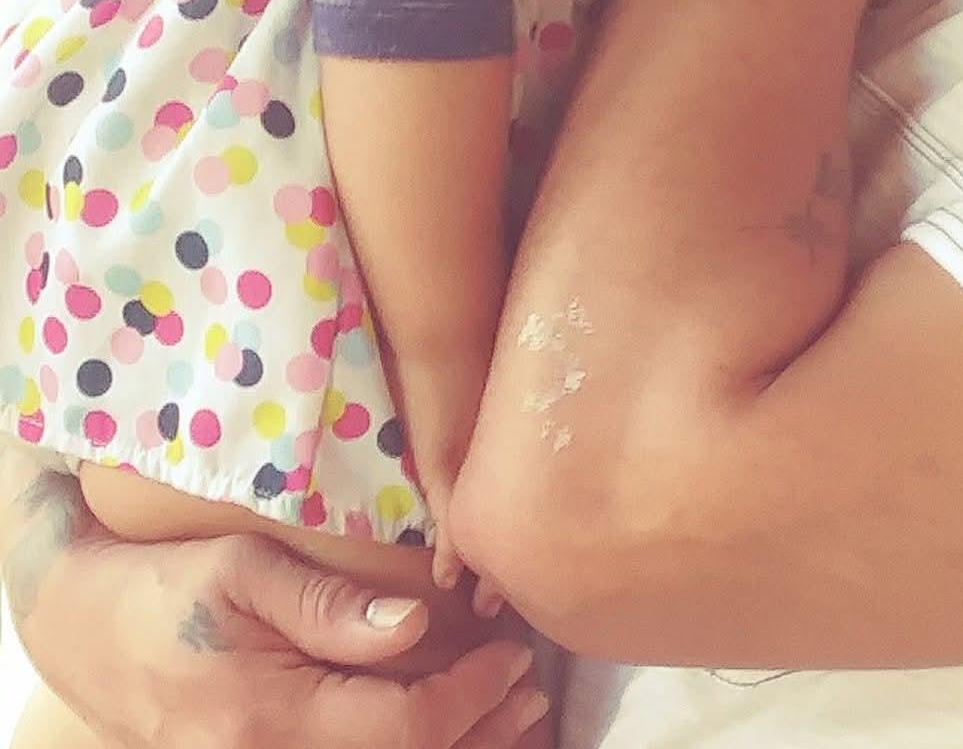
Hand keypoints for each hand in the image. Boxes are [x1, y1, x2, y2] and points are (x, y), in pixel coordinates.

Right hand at [14, 518, 548, 747]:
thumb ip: (330, 606)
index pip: (401, 728)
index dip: (470, 698)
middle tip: (535, 695)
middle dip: (479, 737)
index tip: (515, 657)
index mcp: (268, 717)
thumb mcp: (246, 573)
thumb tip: (417, 624)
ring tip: (516, 722)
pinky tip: (450, 737)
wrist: (85, 631)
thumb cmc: (168, 586)